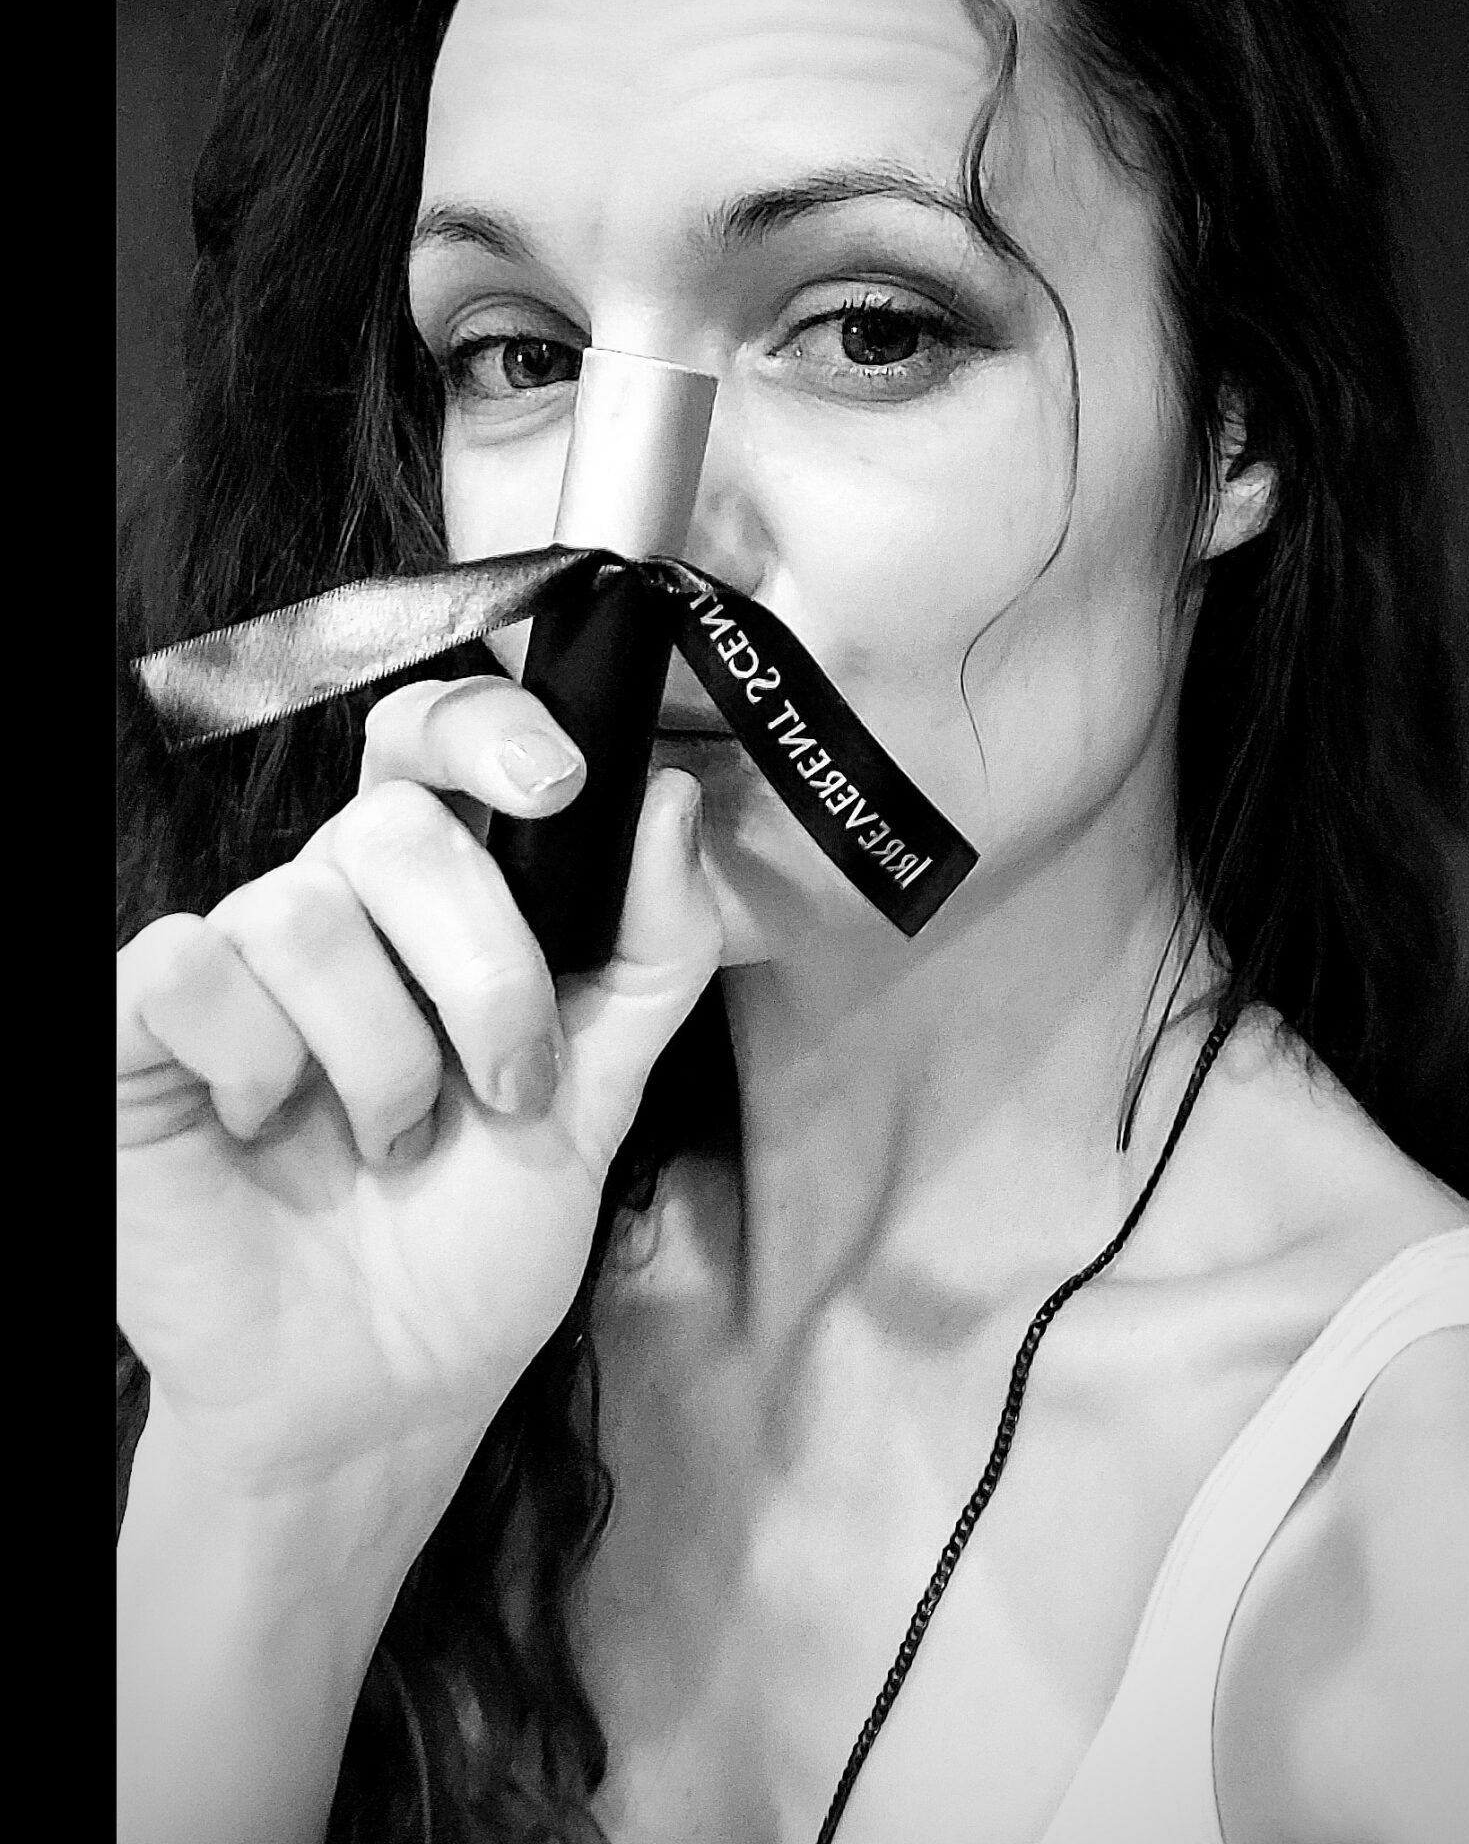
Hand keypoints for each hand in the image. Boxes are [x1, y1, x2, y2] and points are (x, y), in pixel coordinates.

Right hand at [117, 674, 720, 1506]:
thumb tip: (669, 798)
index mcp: (431, 908)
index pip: (431, 744)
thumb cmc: (479, 1242)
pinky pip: (188, 968)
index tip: (558, 787)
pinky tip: (270, 1127)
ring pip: (302, 914)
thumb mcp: (601, 1095)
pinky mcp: (141, 1034)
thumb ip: (649, 953)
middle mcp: (327, 913)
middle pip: (395, 828)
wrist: (381, 1394)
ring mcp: (231, 969)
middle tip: (506, 1090)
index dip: (487, 730)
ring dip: (383, 1058)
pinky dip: (257, 1060)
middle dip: (484, 970)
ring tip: (392, 1145)